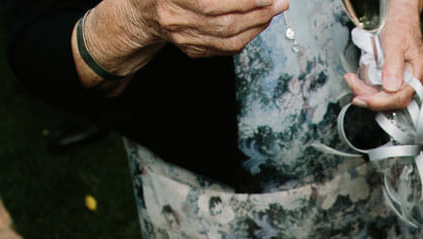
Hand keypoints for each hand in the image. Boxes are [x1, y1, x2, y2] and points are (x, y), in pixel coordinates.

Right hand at [77, 0, 286, 88]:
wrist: (143, 11)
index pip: (210, 3)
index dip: (241, 0)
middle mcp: (175, 20)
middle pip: (225, 23)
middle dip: (257, 12)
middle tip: (279, 1)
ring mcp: (184, 39)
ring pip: (229, 39)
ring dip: (257, 26)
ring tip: (273, 10)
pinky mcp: (193, 50)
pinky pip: (226, 48)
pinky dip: (248, 36)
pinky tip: (259, 23)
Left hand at [345, 0, 422, 112]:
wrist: (399, 18)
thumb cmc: (400, 27)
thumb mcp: (394, 43)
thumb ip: (393, 66)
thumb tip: (391, 87)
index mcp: (418, 74)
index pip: (401, 98)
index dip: (381, 102)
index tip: (364, 99)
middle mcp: (413, 82)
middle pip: (391, 101)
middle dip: (369, 96)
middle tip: (352, 85)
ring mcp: (403, 83)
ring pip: (383, 98)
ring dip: (365, 91)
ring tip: (352, 79)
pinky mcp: (393, 82)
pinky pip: (379, 91)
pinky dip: (366, 87)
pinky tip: (357, 79)